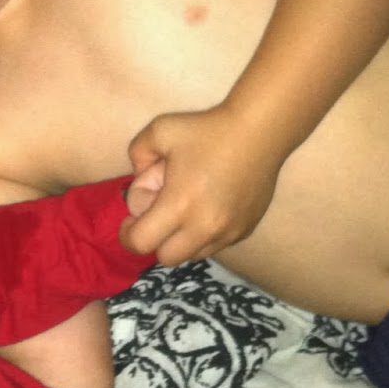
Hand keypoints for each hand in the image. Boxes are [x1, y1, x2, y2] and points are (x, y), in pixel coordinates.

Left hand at [119, 105, 279, 266]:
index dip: (128, 234)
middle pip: (166, 258)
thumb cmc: (206, 130)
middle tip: (158, 214)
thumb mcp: (158, 131)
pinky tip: (207, 207)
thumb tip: (137, 179)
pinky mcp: (246, 230)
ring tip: (185, 209)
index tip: (131, 220)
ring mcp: (228, 232)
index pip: (141, 243)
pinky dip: (204, 235)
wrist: (260, 131)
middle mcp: (204, 227)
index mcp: (178, 206)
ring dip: (180, 240)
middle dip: (155, 241)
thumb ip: (137, 155)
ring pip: (193, 255)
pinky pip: (216, 245)